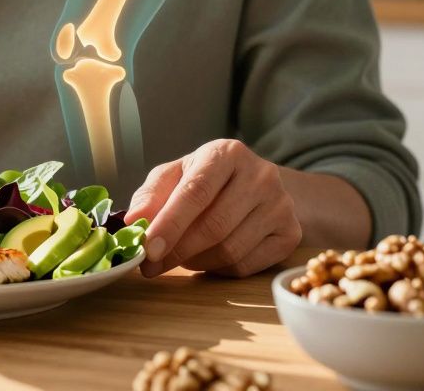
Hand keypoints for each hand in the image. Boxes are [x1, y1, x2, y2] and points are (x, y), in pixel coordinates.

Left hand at [127, 139, 301, 277]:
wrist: (254, 186)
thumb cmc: (205, 181)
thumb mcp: (174, 176)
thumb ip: (150, 195)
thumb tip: (133, 222)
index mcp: (226, 153)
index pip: (196, 192)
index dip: (169, 224)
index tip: (147, 248)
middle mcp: (261, 175)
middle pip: (214, 225)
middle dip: (177, 251)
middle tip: (150, 266)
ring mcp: (281, 205)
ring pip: (230, 250)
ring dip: (196, 262)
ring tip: (180, 257)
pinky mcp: (290, 234)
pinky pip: (246, 265)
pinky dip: (218, 269)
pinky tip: (206, 258)